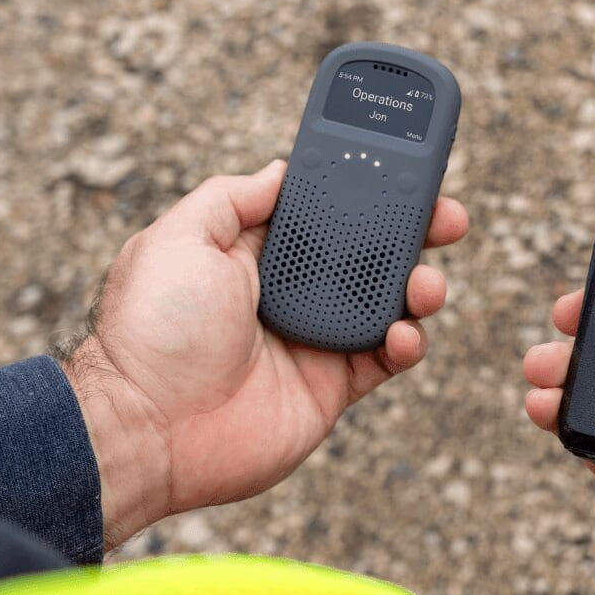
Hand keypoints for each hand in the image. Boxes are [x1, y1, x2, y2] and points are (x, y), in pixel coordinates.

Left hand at [63, 160, 467, 548]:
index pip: (322, 207)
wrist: (147, 429)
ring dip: (420, 284)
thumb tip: (281, 170)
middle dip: (414, 229)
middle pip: (368, 250)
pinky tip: (402, 333)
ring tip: (426, 284)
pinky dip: (407, 342)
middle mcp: (289, 289)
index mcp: (254, 249)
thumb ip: (233, 197)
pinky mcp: (330, 387)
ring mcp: (313, 339)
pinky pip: (386, 359)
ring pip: (388, 301)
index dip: (363, 186)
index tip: (403, 165)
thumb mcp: (180, 237)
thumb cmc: (152, 332)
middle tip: (448, 216)